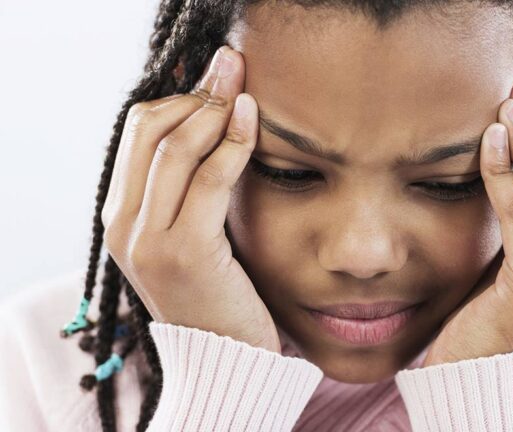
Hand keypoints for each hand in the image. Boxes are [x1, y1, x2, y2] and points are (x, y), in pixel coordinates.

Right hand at [101, 45, 280, 352]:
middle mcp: (122, 224)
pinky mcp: (184, 251)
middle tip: (234, 70)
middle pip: (150, 126)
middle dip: (197, 91)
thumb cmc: (220, 290)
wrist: (225, 357)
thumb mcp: (193, 233)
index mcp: (120, 216)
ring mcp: (147, 239)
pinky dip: (232, 142)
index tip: (217, 79)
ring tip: (247, 91)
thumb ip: (189, 187)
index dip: (179, 96)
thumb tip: (214, 120)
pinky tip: (253, 121)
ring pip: (175, 145)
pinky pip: (208, 178)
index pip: (137, 130)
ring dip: (215, 109)